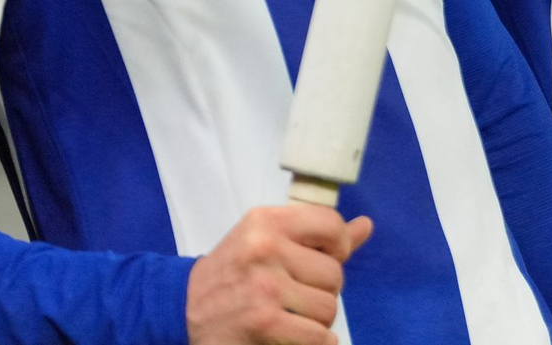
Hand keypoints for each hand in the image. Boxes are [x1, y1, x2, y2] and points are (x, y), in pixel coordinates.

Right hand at [186, 205, 372, 344]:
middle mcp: (266, 247)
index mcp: (266, 220)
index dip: (339, 246)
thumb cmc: (233, 270)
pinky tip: (295, 335)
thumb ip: (315, 234)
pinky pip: (319, 337)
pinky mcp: (265, 323)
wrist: (184, 308)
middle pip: (334, 273)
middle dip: (324, 289)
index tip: (326, 259)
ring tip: (294, 315)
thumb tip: (366, 226)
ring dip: (318, 319)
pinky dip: (315, 342)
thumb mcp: (265, 238)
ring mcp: (266, 287)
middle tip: (299, 293)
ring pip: (329, 307)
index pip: (331, 224)